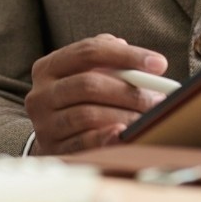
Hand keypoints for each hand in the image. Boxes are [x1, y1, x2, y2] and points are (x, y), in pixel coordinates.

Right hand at [26, 34, 168, 155]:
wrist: (52, 134)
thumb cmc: (77, 97)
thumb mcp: (83, 72)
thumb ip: (107, 57)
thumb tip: (140, 58)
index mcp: (49, 67)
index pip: (88, 52)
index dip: (126, 56)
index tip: (159, 64)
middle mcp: (41, 93)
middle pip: (88, 85)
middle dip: (129, 91)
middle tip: (158, 99)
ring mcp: (44, 123)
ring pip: (88, 115)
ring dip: (125, 116)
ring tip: (147, 119)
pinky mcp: (53, 149)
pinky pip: (83, 143)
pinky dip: (107, 138)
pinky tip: (125, 134)